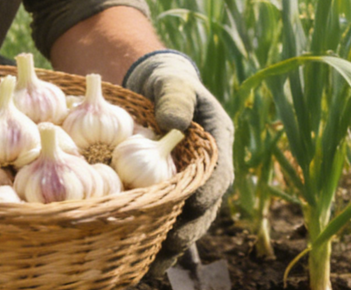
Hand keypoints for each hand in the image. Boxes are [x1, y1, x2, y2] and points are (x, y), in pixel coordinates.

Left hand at [123, 50, 233, 275]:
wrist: (154, 89)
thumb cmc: (168, 83)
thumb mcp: (173, 83)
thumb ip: (175, 98)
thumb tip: (172, 122)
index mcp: (217, 145)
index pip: (218, 174)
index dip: (207, 192)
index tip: (194, 205)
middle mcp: (206, 171)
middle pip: (202, 208)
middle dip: (187, 230)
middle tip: (170, 249)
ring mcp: (186, 184)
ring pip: (183, 220)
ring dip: (169, 244)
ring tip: (151, 268)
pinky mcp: (165, 191)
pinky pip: (160, 217)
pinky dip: (149, 238)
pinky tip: (132, 260)